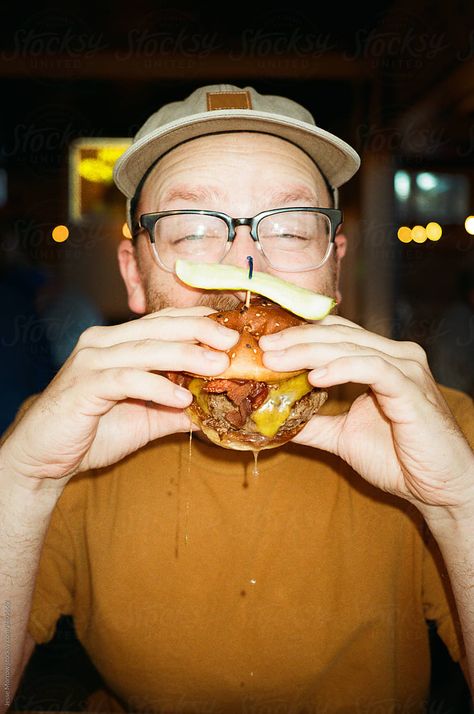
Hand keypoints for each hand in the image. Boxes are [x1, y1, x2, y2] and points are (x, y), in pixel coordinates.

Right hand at [1, 307, 237, 486]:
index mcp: (116, 343)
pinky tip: (182, 397)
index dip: (197, 321)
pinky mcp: (84, 385)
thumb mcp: (145, 419)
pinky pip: (126, 380)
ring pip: (145, 350)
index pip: (162, 322)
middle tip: (232, 340)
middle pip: (158, 328)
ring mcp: (91, 361)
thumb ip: (176, 410)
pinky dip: (156, 387)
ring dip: (186, 356)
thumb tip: (214, 410)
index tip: (231, 327)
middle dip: (199, 331)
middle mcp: (102, 343)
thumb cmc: (93, 431)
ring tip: (218, 366)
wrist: (44, 455)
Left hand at [261, 315, 473, 515]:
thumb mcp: (343, 436)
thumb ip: (312, 422)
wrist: (438, 489)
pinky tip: (315, 377)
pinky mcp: (411, 388)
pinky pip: (372, 368)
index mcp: (381, 360)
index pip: (336, 334)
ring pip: (350, 347)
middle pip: (338, 335)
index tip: (265, 345)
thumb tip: (273, 419)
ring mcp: (406, 369)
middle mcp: (396, 356)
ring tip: (277, 360)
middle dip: (296, 339)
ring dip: (309, 351)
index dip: (299, 335)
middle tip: (263, 348)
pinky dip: (341, 368)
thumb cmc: (399, 459)